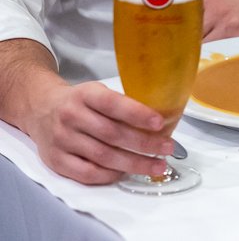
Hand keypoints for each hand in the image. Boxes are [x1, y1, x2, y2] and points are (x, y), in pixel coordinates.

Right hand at [24, 80, 172, 184]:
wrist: (41, 110)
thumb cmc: (80, 102)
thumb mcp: (98, 92)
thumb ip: (122, 104)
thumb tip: (160, 122)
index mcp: (85, 95)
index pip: (113, 104)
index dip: (137, 114)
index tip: (160, 123)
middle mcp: (71, 116)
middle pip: (112, 134)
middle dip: (144, 143)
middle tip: (168, 148)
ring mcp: (62, 140)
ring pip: (102, 156)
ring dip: (134, 163)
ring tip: (157, 165)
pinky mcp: (56, 161)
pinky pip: (87, 173)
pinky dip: (110, 175)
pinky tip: (126, 173)